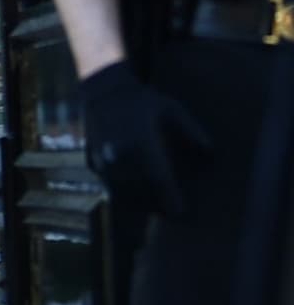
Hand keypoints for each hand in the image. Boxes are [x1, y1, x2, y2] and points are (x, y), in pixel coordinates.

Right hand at [79, 60, 209, 215]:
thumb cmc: (142, 100)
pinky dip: (122, 195)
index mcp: (142, 142)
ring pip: (123, 192)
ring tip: (153, 209)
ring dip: (139, 203)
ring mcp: (104, 159)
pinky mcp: (93, 162)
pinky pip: (109, 186)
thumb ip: (191, 131)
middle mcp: (121, 154)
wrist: (103, 91)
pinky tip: (134, 196)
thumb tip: (211, 153)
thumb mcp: (172, 109)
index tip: (180, 213)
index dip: (170, 199)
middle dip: (156, 204)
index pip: (158, 179)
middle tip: (170, 213)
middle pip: (141, 190)